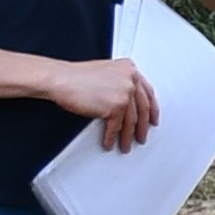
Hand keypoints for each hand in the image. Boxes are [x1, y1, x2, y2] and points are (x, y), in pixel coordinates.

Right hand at [48, 55, 163, 150]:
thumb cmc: (77, 76)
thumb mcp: (106, 72)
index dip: (152, 109)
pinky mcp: (114, 107)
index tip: (153, 119)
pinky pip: (116, 127)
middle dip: (143, 127)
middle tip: (142, 136)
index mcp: (130, 69)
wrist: (61, 79)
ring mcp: (124, 93)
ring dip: (128, 136)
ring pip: (131, 121)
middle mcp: (130, 80)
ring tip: (126, 145)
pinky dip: (112, 137)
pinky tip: (110, 143)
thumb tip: (129, 102)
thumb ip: (121, 83)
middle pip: (143, 109)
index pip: (148, 92)